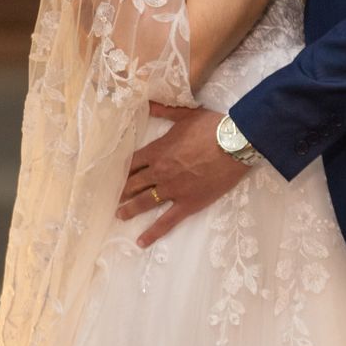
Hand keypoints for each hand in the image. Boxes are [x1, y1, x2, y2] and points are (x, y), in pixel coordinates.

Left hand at [117, 104, 250, 245]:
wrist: (234, 144)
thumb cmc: (211, 127)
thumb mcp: (186, 114)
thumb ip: (164, 110)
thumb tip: (147, 103)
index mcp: (157, 151)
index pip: (131, 163)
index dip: (120, 170)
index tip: (111, 176)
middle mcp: (160, 172)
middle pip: (133, 184)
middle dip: (121, 191)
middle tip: (112, 198)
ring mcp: (172, 190)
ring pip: (144, 202)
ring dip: (129, 209)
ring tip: (119, 215)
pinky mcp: (187, 204)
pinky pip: (166, 222)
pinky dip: (152, 233)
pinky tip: (140, 242)